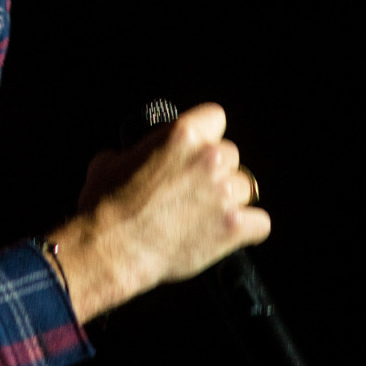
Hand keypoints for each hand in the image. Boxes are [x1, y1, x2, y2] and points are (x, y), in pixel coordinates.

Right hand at [48, 103, 270, 321]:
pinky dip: (247, 229)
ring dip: (230, 198)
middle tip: (194, 188)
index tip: (197, 149)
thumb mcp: (109, 162)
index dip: (206, 135)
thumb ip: (133, 152)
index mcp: (183, 134)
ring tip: (206, 213)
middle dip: (215, 170)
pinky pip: (260, 223)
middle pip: (231, 155)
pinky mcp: (233, 228)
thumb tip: (132, 157)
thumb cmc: (106, 205)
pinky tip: (229, 233)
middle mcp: (209, 159)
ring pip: (246, 187)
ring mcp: (224, 194)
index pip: (215, 118)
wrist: (110, 248)